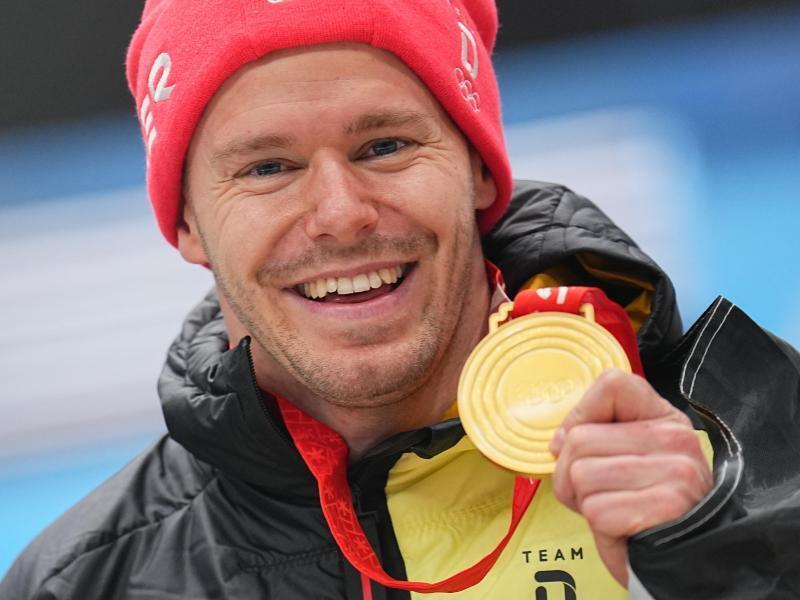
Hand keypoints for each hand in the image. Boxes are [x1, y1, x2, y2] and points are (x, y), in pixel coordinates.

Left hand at [549, 369, 711, 586]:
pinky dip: (599, 525)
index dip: (581, 414)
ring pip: (581, 473)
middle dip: (572, 474)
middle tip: (602, 494)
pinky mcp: (663, 508)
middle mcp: (675, 440)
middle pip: (580, 438)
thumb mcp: (629, 460)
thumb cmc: (649, 512)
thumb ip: (597, 436)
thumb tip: (558, 441)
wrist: (686, 563)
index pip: (612, 384)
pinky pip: (594, 509)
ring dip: (584, 501)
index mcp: (666, 420)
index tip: (582, 441)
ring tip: (614, 511)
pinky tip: (624, 528)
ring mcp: (674, 473)